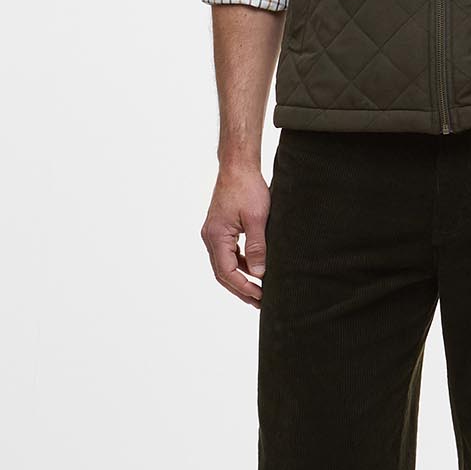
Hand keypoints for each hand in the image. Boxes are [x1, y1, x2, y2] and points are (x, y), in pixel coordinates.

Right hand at [202, 163, 270, 305]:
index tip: (260, 296)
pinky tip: (254, 270)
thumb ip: (257, 247)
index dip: (243, 287)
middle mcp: (210, 237)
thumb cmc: (247, 188)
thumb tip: (259, 274)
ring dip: (240, 278)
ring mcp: (213, 233)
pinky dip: (240, 264)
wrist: (237, 167)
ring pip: (224, 264)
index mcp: (216, 236)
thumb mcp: (257, 219)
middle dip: (240, 289)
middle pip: (222, 273)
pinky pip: (228, 253)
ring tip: (258, 291)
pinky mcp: (220, 229)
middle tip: (259, 302)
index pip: (227, 272)